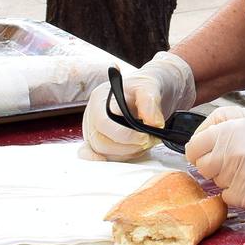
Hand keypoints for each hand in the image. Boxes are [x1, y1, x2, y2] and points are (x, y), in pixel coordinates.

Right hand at [80, 51, 194, 161]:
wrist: (148, 93)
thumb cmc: (144, 87)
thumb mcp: (150, 86)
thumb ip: (150, 102)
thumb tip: (153, 123)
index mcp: (100, 99)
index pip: (103, 123)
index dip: (124, 135)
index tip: (144, 137)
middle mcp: (92, 116)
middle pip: (101, 142)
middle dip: (128, 147)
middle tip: (149, 141)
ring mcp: (93, 131)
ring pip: (103, 153)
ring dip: (127, 153)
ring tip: (145, 142)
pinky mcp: (98, 142)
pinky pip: (97, 156)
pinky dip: (109, 159)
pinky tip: (121, 157)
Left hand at [184, 105, 244, 207]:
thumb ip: (217, 122)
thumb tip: (196, 139)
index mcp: (228, 132)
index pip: (192, 148)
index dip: (199, 151)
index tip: (208, 152)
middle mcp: (230, 154)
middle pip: (202, 168)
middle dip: (214, 164)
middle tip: (235, 159)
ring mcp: (238, 177)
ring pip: (216, 183)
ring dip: (228, 178)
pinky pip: (228, 197)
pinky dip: (237, 192)